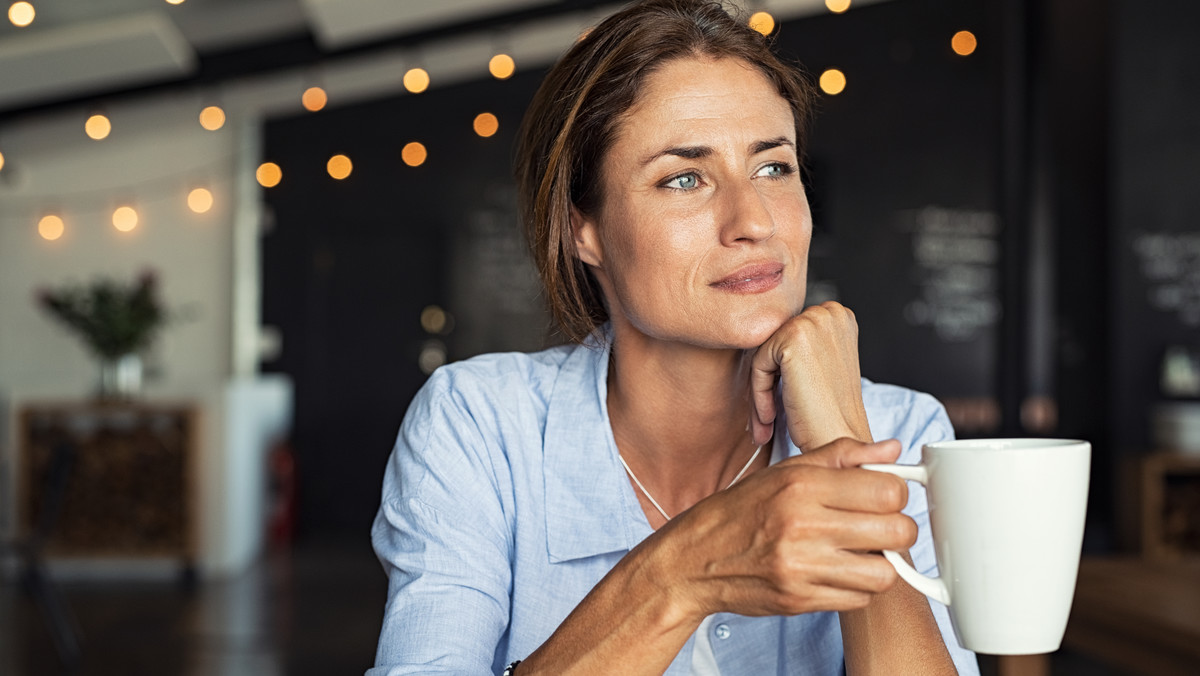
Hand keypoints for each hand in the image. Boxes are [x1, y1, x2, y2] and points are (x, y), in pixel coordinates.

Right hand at [658, 437, 915, 620]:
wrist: (695, 558)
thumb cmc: (742, 510)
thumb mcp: (786, 471)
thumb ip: (841, 456)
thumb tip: (891, 450)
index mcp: (802, 485)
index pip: (887, 490)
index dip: (895, 493)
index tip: (884, 496)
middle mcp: (803, 525)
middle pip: (896, 531)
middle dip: (897, 528)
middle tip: (880, 526)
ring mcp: (802, 567)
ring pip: (884, 572)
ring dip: (879, 563)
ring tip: (859, 552)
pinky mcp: (800, 600)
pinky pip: (859, 600)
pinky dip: (856, 587)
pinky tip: (837, 571)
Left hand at [749, 301, 870, 449]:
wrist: (840, 439)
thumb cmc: (830, 412)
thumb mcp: (821, 366)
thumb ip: (801, 344)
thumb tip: (762, 335)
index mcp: (839, 315)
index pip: (789, 335)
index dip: (782, 372)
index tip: (781, 401)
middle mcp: (830, 312)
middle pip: (775, 343)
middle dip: (769, 381)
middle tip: (768, 418)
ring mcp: (813, 321)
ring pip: (764, 354)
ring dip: (762, 391)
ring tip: (768, 421)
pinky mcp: (794, 337)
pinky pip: (758, 364)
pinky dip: (759, 394)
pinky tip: (770, 418)